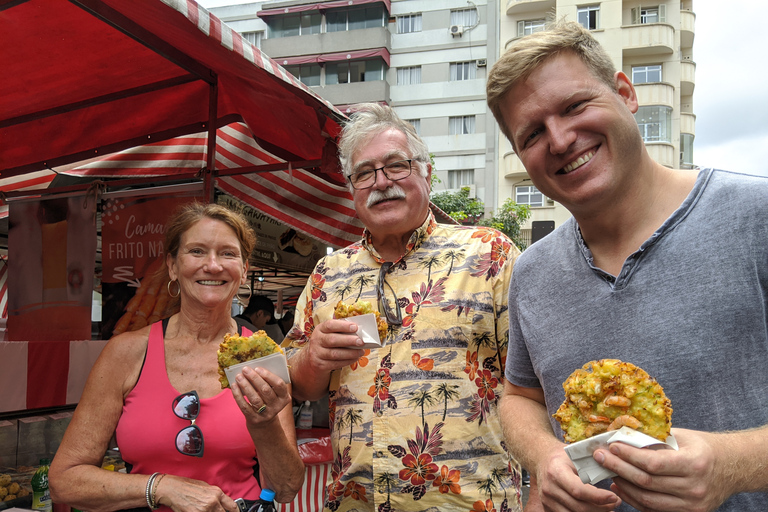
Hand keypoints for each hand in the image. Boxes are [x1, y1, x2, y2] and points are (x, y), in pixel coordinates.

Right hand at [156, 474, 237, 511]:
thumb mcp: (206, 487)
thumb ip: (215, 496)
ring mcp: (205, 510)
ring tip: (206, 510)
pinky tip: (199, 511)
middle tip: (218, 511)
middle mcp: (213, 501)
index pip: (232, 506)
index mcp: (217, 493)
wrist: (173, 489)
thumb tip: (222, 503)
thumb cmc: (187, 486)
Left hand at [231, 366, 290, 425]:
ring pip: (255, 399)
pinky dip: (238, 395)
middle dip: (254, 378)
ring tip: (239, 376)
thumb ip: (268, 382)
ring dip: (246, 386)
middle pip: (266, 390)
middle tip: (245, 369)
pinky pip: (245, 406)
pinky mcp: (254, 419)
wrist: (264, 422)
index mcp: (284, 397)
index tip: (258, 368)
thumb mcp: (273, 393)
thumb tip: (254, 370)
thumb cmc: (267, 400)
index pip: (279, 384)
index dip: (268, 376)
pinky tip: (234, 386)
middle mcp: (277, 406)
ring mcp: (266, 414)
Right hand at [303, 319, 364, 372]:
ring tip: (361, 352)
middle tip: (361, 342)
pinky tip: (355, 358)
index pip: (330, 325)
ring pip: (335, 354)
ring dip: (350, 353)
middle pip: (332, 340)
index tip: (355, 327)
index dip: (343, 326)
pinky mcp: (319, 365)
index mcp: (319, 329)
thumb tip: (359, 332)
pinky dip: (347, 361)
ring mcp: (316, 353)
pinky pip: (335, 364)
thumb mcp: (329, 333)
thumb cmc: (327, 342)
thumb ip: (341, 331)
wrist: (313, 359)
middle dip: (348, 340)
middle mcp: (316, 340)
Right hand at [534, 447, 620, 511]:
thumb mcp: (576, 456)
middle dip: (602, 508)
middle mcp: (549, 488)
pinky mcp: (548, 508)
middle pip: (579, 507)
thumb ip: (592, 466)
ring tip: (609, 508)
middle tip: (616, 503)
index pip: (579, 490)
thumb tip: (615, 471)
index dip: (598, 497)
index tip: (614, 497)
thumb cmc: (562, 456)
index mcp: (556, 471)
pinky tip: (595, 510)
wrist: (541, 459)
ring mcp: (547, 500)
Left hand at [593, 428, 726, 511]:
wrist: (731, 467)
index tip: (611, 446)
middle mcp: (694, 487)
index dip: (628, 456)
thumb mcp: (681, 437)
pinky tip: (621, 487)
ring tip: (608, 472)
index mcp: (693, 464)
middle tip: (600, 457)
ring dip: (623, 486)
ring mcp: (692, 505)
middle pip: (646, 482)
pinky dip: (634, 499)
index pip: (652, 463)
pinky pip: (655, 509)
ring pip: (648, 499)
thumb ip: (654, 438)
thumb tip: (620, 436)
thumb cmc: (702, 448)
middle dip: (618, 468)